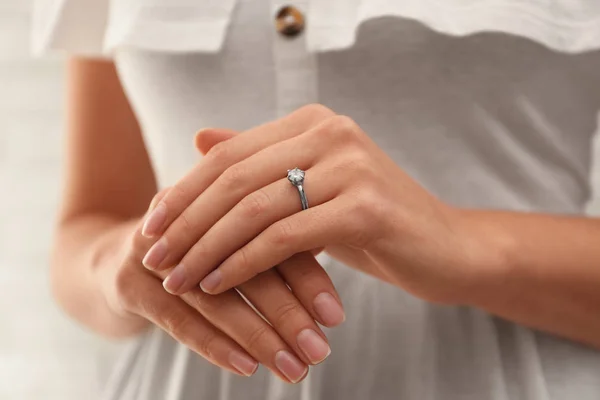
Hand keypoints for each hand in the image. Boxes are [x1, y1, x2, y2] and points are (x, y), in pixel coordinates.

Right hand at [98, 130, 343, 383]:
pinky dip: (214, 344)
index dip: (306, 274)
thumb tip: (348, 246)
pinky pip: (177, 318)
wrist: (120, 258)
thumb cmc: (200, 249)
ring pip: (215, 295)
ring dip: (258, 334)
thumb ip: (284, 233)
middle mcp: (188, 217)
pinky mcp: (128, 282)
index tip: (337, 315)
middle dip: (288, 312)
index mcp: (222, 197)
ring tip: (294, 368)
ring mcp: (154, 248)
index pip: (272, 232)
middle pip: (246, 264)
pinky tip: (248, 366)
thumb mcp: (240, 235)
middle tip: (321, 350)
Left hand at [144, 104, 475, 303]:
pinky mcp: (365, 207)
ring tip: (176, 278)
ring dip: (207, 249)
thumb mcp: (310, 188)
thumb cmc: (372, 222)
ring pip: (254, 209)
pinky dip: (243, 263)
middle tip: (153, 257)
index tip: (151, 226)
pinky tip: (218, 284)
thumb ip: (259, 162)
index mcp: (314, 122)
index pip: (228, 154)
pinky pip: (284, 238)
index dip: (184, 191)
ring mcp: (351, 167)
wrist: (446, 248)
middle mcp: (331, 133)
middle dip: (186, 223)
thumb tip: (199, 137)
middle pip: (234, 179)